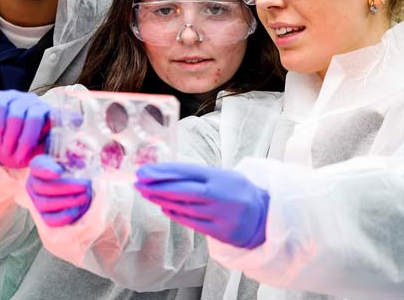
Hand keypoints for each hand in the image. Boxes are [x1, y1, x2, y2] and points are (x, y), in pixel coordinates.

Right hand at [0, 90, 51, 167]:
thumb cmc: (16, 151)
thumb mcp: (34, 156)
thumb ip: (47, 155)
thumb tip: (58, 166)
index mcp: (47, 114)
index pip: (56, 115)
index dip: (58, 124)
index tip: (65, 131)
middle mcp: (33, 102)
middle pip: (35, 117)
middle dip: (26, 141)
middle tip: (18, 158)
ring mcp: (15, 97)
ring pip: (16, 115)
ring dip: (10, 139)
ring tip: (6, 151)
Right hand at [26, 155, 91, 226]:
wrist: (76, 188)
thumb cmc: (75, 168)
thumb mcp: (75, 159)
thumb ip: (78, 157)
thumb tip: (85, 162)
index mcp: (39, 166)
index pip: (38, 167)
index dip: (47, 170)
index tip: (59, 172)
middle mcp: (33, 184)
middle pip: (43, 187)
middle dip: (67, 187)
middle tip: (86, 185)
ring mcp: (36, 201)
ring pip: (45, 203)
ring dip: (68, 200)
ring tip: (85, 195)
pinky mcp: (44, 217)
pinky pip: (51, 220)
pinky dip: (65, 215)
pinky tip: (78, 208)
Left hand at [135, 163, 268, 248]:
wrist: (265, 217)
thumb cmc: (238, 192)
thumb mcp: (224, 175)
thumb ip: (199, 175)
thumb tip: (165, 173)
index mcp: (221, 176)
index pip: (187, 171)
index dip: (163, 171)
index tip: (144, 171)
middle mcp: (221, 195)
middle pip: (182, 190)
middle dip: (156, 186)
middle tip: (138, 182)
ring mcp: (220, 215)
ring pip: (184, 207)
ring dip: (161, 200)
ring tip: (146, 193)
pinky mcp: (220, 232)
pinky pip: (191, 222)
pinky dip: (175, 214)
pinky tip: (163, 207)